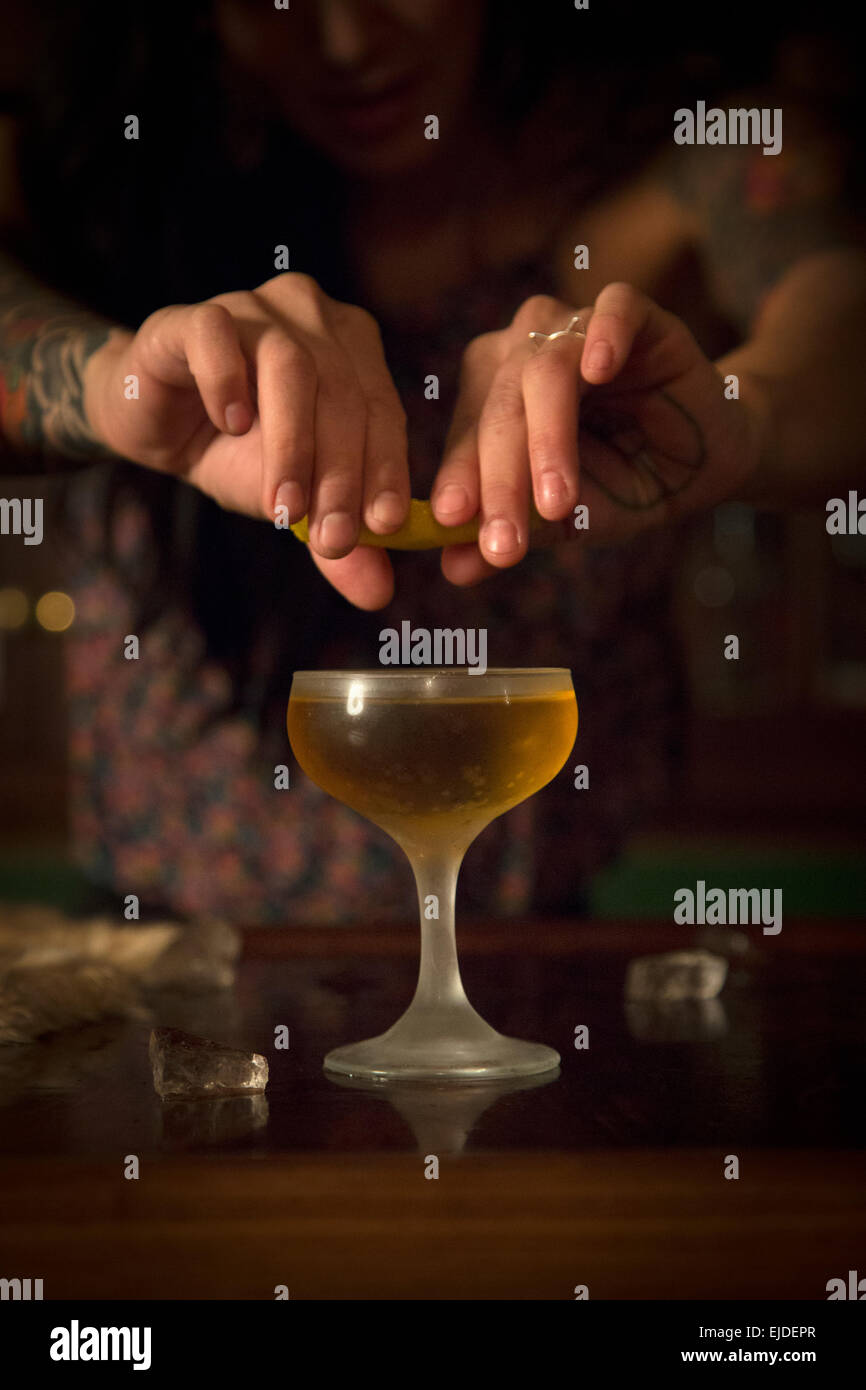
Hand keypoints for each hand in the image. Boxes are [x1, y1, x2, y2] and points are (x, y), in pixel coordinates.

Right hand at [84, 273, 408, 608]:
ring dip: (291, 443)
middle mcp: (312, 315)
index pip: (382, 409)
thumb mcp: (292, 501)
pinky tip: (231, 425)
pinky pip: (216, 335)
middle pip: (342, 389)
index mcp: (352, 349)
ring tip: (282, 507)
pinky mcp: (192, 315)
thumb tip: (377, 593)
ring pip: (289, 363)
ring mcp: (254, 307)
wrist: (155, 421)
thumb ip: (334, 540)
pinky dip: (227, 382)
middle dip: (339, 471)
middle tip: (329, 538)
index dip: (385, 469)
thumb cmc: (237, 451)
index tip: (381, 528)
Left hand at [430, 284, 762, 585]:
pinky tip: (601, 369)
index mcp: (491, 398)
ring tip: (557, 502)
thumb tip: (454, 568)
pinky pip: (615, 306)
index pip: (466, 437)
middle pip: (499, 407)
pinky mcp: (636, 313)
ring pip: (545, 368)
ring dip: (548, 437)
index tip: (453, 525)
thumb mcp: (567, 519)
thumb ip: (514, 531)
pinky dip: (605, 334)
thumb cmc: (622, 484)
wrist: (702, 466)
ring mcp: (575, 327)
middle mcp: (522, 353)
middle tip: (507, 543)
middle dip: (502, 479)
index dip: (459, 480)